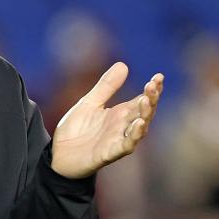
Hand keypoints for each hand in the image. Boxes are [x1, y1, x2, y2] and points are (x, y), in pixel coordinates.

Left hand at [50, 62, 162, 178]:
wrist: (59, 154)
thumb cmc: (76, 130)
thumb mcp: (89, 102)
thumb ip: (106, 86)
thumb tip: (123, 64)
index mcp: (120, 113)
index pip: (141, 100)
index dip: (152, 89)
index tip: (159, 76)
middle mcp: (123, 126)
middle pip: (143, 112)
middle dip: (151, 99)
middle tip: (153, 85)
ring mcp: (117, 140)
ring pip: (139, 129)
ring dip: (145, 115)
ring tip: (147, 100)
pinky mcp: (108, 153)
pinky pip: (126, 146)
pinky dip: (133, 136)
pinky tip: (138, 124)